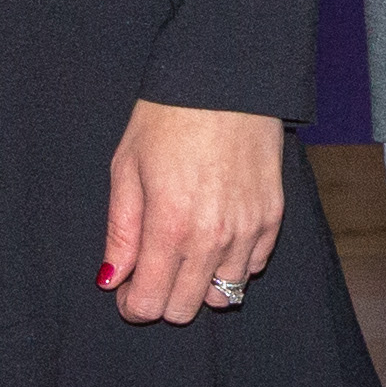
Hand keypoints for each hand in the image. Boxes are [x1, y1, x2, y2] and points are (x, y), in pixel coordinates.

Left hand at [102, 100, 286, 324]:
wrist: (227, 78)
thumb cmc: (168, 118)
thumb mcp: (127, 168)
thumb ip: (121, 232)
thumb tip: (112, 281)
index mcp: (170, 227)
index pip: (149, 305)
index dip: (131, 304)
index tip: (126, 286)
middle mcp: (212, 237)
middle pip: (185, 308)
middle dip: (162, 297)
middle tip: (153, 268)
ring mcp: (248, 228)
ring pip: (224, 295)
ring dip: (201, 283)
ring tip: (187, 252)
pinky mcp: (273, 215)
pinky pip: (254, 265)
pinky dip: (234, 262)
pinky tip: (217, 235)